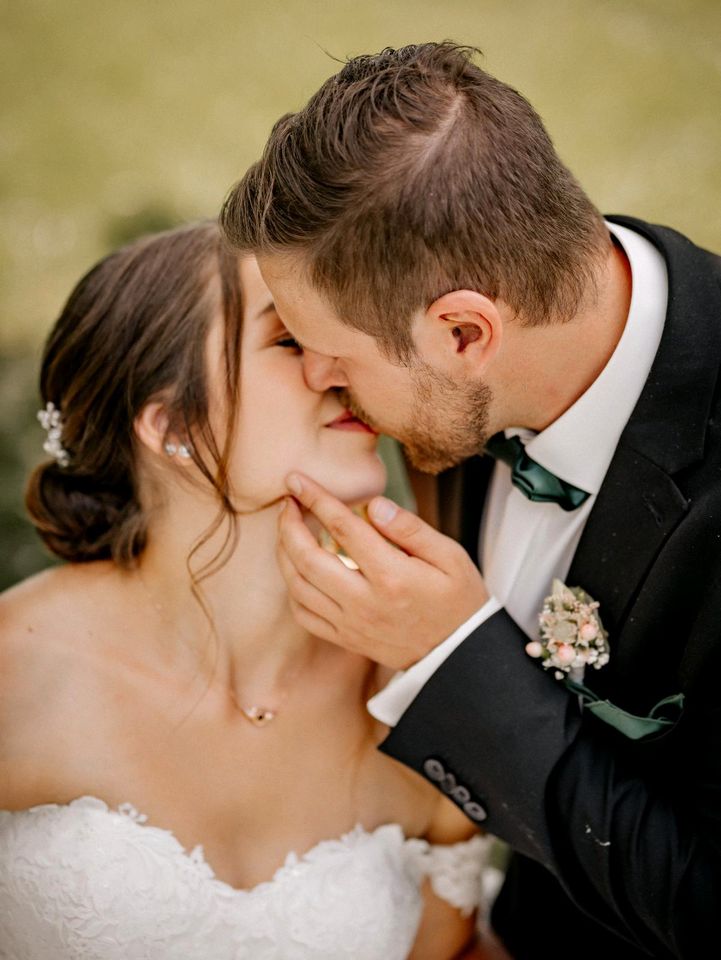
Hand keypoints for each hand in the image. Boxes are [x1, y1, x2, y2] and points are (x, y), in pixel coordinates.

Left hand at [277, 472, 488, 669]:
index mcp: (392, 576)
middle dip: (288, 525)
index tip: (297, 480)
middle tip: (286, 502)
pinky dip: (292, 588)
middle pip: (308, 558)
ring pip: (299, 586)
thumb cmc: (458, 599)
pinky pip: (305, 614)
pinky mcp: (346, 639)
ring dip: (284, 554)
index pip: (343, 528)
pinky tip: (296, 569)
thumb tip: (373, 503)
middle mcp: (364, 601)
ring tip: (286, 530)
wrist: (460, 655)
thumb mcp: (450, 557)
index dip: (316, 499)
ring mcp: (351, 623)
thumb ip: (411, 528)